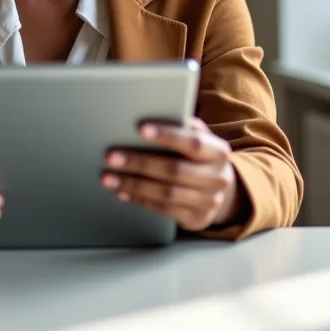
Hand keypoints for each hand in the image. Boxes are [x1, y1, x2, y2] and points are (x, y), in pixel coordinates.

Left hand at [100, 117, 239, 231]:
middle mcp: (217, 178)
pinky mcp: (195, 219)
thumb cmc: (199, 155)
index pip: (193, 142)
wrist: (221, 191)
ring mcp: (208, 201)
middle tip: (111, 157)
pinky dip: (139, 200)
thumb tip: (150, 111)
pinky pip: (163, 210)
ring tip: (108, 178)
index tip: (141, 128)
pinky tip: (121, 192)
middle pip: (174, 170)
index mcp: (218, 151)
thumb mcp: (198, 137)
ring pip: (166, 193)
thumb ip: (182, 126)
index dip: (167, 135)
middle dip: (139, 163)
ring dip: (133, 185)